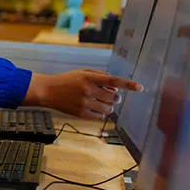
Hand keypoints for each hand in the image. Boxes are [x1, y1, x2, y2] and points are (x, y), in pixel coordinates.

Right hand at [25, 69, 142, 120]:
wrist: (49, 91)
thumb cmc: (67, 80)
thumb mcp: (82, 72)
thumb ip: (99, 75)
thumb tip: (115, 84)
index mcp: (89, 77)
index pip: (113, 81)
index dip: (128, 84)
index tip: (140, 87)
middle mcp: (88, 90)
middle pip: (114, 98)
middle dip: (115, 98)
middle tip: (110, 96)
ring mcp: (85, 103)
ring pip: (109, 109)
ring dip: (109, 107)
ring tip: (102, 102)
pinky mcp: (81, 113)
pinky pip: (100, 117)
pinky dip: (101, 114)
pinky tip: (95, 108)